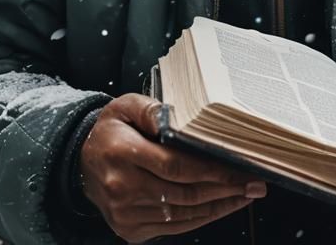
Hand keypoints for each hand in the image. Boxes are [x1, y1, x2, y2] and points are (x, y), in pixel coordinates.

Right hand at [78, 93, 266, 242]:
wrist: (81, 163)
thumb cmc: (110, 131)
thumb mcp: (125, 106)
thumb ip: (150, 109)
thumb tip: (175, 117)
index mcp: (122, 153)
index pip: (175, 166)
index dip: (211, 171)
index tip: (239, 168)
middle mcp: (123, 187)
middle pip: (184, 193)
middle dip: (225, 190)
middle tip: (254, 183)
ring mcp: (126, 213)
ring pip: (183, 214)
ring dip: (218, 206)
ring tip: (244, 195)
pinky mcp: (130, 229)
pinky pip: (173, 228)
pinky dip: (199, 218)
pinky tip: (219, 207)